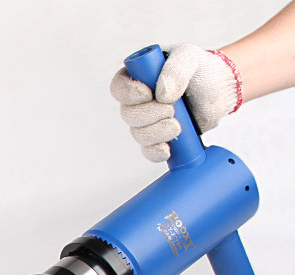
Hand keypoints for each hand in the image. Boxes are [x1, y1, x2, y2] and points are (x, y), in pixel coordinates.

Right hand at [110, 43, 240, 161]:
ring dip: (157, 132)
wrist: (221, 90)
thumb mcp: (189, 57)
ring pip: (138, 134)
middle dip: (149, 115)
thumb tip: (162, 94)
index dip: (128, 94)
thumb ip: (175, 69)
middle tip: (172, 109)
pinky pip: (148, 151)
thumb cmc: (203, 69)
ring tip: (178, 125)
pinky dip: (156, 151)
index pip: (119, 87)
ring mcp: (148, 121)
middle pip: (128, 114)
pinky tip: (167, 148)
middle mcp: (139, 101)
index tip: (148, 94)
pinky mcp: (158, 137)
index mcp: (139, 76)